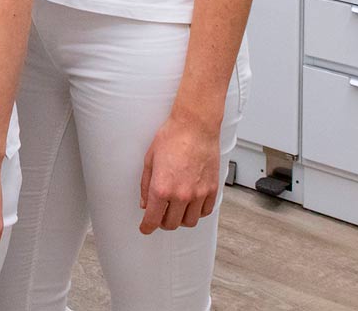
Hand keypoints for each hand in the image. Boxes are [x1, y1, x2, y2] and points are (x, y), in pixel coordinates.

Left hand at [138, 114, 220, 233]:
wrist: (195, 127)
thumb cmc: (171, 138)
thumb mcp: (149, 160)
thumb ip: (145, 185)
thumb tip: (145, 203)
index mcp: (162, 188)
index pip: (153, 219)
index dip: (147, 227)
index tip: (146, 228)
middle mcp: (181, 195)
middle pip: (171, 224)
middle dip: (162, 223)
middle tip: (159, 215)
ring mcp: (199, 194)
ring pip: (189, 221)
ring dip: (180, 219)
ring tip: (175, 209)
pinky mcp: (212, 190)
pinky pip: (205, 212)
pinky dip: (197, 212)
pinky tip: (191, 204)